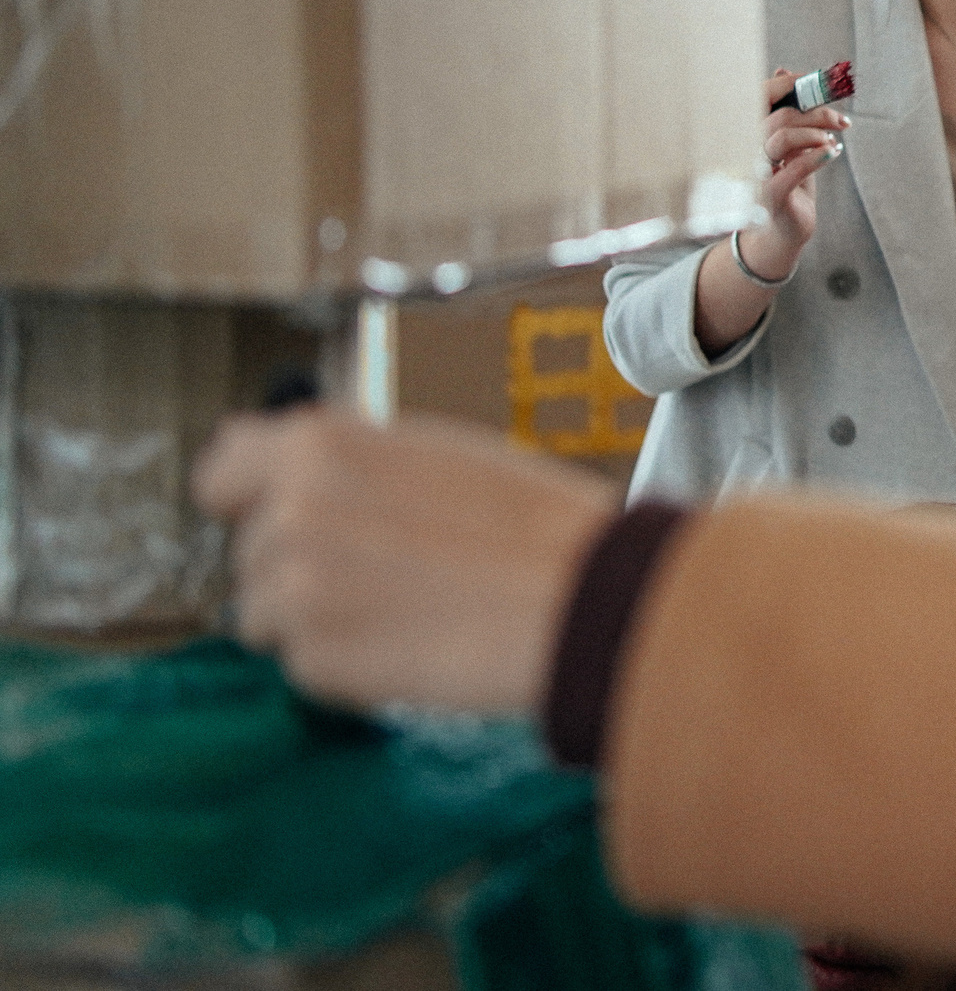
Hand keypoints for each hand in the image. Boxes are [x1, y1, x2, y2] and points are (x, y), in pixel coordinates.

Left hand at [192, 409, 616, 714]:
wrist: (579, 600)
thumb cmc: (529, 523)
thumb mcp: (432, 452)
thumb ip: (347, 461)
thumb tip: (288, 474)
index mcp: (317, 444)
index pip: (220, 473)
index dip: (255, 500)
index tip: (289, 516)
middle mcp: (287, 509)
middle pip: (252, 552)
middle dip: (304, 566)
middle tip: (393, 572)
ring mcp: (291, 588)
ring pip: (267, 614)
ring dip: (319, 620)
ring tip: (407, 608)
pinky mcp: (311, 660)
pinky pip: (304, 666)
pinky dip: (347, 666)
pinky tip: (413, 644)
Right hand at [746, 67, 848, 277]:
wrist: (782, 232)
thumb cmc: (786, 185)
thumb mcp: (788, 144)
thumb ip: (785, 111)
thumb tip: (782, 71)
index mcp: (747, 133)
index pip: (760, 96)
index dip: (790, 84)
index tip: (820, 84)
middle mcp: (745, 150)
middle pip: (778, 116)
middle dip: (816, 112)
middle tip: (841, 120)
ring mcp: (754, 173)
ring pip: (782, 137)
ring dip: (816, 134)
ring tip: (834, 140)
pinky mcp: (769, 195)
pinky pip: (794, 168)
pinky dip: (818, 157)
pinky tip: (833, 153)